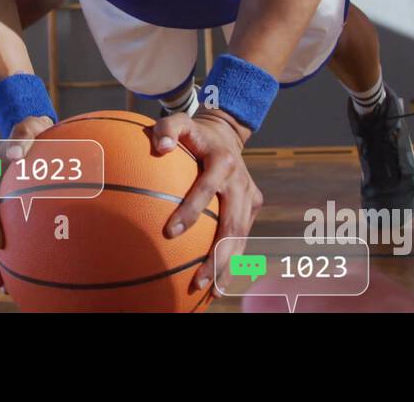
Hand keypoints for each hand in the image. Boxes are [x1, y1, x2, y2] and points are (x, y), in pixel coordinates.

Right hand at [0, 114, 53, 291]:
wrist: (31, 133)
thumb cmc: (31, 131)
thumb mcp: (27, 128)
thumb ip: (21, 138)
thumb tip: (16, 155)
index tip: (1, 243)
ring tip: (5, 288)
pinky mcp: (7, 214)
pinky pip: (6, 237)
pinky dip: (9, 257)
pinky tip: (22, 275)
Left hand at [154, 109, 262, 293]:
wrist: (226, 133)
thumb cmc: (193, 132)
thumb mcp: (180, 122)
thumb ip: (166, 129)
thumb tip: (160, 146)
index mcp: (223, 162)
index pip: (207, 189)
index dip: (191, 210)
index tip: (170, 232)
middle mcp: (240, 181)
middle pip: (232, 224)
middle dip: (217, 255)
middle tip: (197, 280)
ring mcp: (250, 195)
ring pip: (241, 236)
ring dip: (226, 265)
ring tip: (209, 291)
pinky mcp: (253, 205)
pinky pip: (242, 235)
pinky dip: (231, 259)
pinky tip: (216, 283)